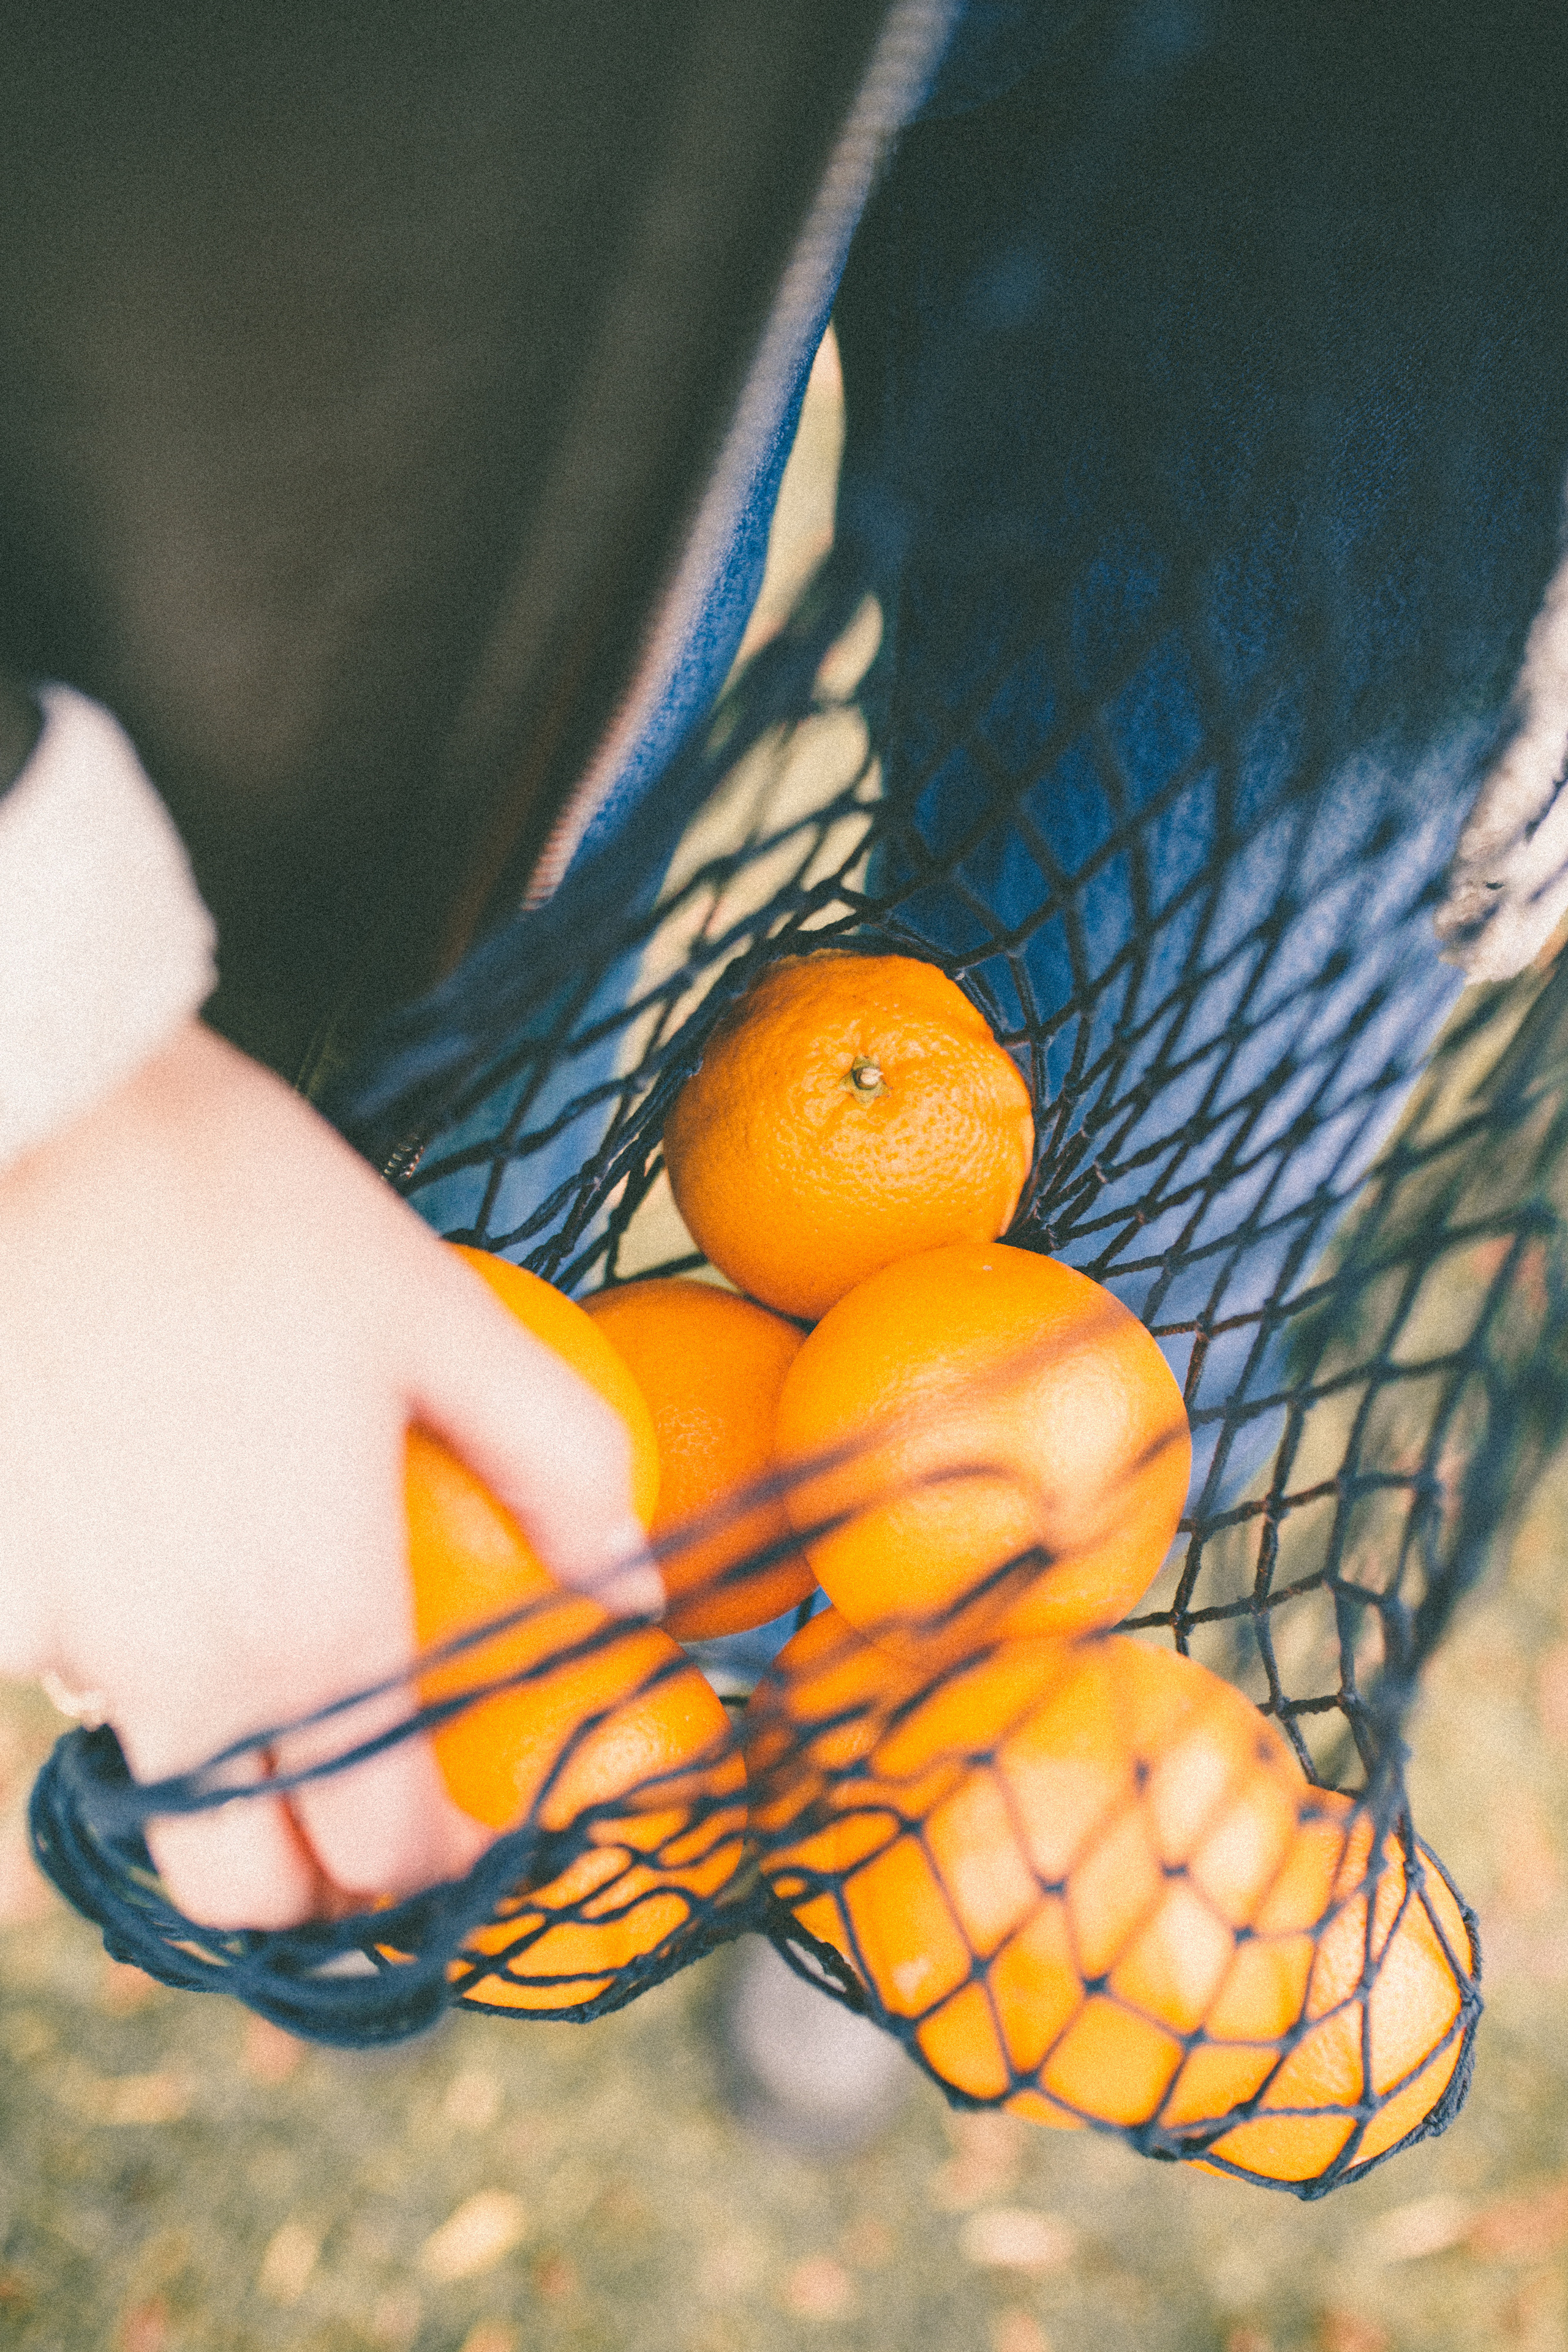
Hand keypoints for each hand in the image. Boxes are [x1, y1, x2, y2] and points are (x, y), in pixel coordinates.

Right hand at [0, 1020, 657, 1929]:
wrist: (36, 1126)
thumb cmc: (253, 1211)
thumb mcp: (444, 1316)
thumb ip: (561, 1465)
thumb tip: (642, 1595)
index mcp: (310, 1628)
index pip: (380, 1853)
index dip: (440, 1868)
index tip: (469, 1824)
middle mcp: (174, 1674)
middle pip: (240, 1890)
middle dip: (313, 1878)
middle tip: (362, 1798)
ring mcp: (55, 1640)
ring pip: (149, 1779)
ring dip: (215, 1754)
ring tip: (264, 1630)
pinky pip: (63, 1665)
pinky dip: (119, 1645)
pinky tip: (154, 1529)